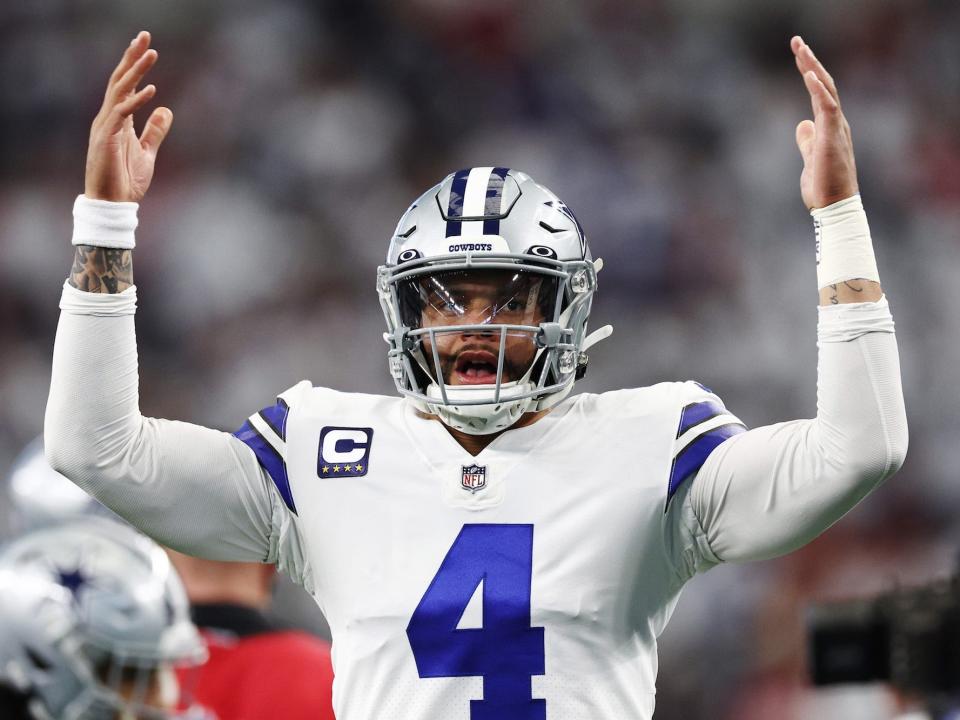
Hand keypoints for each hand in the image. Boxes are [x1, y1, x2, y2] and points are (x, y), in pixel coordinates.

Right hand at [85, 31, 172, 201]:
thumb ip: (154, 131)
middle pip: (119, 80)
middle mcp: (108, 117)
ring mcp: (105, 126)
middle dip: (132, 57)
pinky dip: (136, 100)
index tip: (145, 45)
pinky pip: (121, 114)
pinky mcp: (106, 138)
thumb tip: (165, 109)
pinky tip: (151, 89)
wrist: (112, 205)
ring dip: (136, 71)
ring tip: (151, 53)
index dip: (134, 65)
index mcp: (117, 119)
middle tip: (144, 35)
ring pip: (119, 91)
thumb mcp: (147, 153)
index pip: (124, 85)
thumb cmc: (126, 181)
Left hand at [791, 36, 857, 209]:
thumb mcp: (810, 159)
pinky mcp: (832, 138)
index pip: (819, 92)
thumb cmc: (823, 188)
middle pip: (823, 84)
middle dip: (809, 62)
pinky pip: (828, 107)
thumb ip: (807, 140)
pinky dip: (818, 89)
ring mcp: (836, 128)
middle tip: (796, 41)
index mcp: (829, 126)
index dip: (808, 71)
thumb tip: (801, 124)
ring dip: (813, 68)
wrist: (833, 208)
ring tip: (801, 49)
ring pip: (826, 90)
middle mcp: (836, 122)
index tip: (798, 54)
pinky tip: (808, 75)